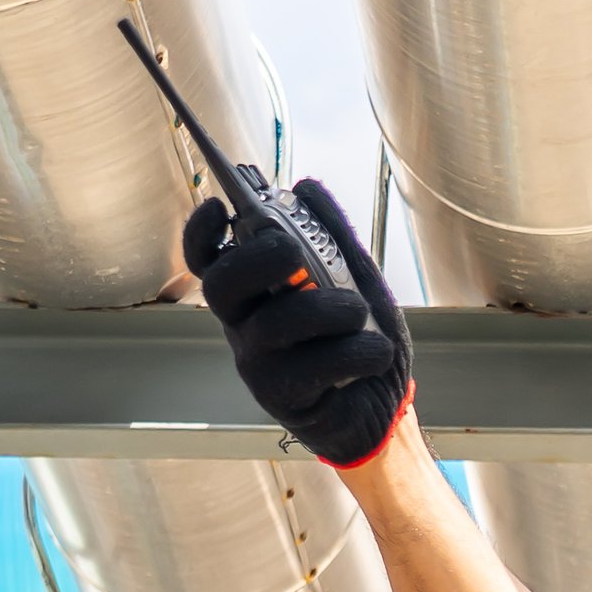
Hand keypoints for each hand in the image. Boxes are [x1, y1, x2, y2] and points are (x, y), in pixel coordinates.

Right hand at [184, 179, 408, 467]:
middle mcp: (246, 325)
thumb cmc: (362, 338)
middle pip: (221, 286)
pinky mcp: (283, 399)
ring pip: (273, 325)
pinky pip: (309, 367)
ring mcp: (259, 364)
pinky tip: (377, 353)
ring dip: (325, 310)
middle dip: (256, 260)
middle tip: (293, 254)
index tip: (220, 204)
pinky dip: (354, 352)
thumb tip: (305, 186)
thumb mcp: (356, 278)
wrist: (388, 405)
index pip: (209, 259)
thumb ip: (332, 235)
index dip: (203, 232)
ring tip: (359, 313)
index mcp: (256, 291)